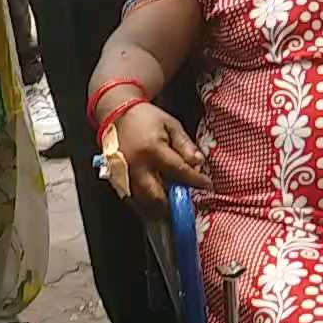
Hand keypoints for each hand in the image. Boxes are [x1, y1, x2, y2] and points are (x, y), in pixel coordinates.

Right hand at [113, 101, 211, 218]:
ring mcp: (124, 175)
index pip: (179, 171)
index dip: (195, 180)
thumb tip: (199, 163)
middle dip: (173, 204)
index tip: (207, 185)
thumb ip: (185, 145)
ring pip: (143, 202)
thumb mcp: (171, 125)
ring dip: (159, 207)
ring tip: (172, 206)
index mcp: (152, 150)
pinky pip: (131, 199)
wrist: (116, 115)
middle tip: (186, 204)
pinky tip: (155, 204)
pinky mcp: (115, 180)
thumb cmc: (146, 118)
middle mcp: (137, 166)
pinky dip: (144, 204)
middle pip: (157, 195)